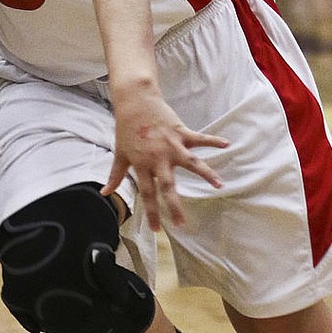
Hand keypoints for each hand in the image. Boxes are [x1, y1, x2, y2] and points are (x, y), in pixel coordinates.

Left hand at [103, 88, 224, 231]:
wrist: (135, 102)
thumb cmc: (126, 128)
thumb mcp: (120, 153)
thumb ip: (115, 175)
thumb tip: (104, 193)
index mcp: (142, 164)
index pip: (147, 193)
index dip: (152, 212)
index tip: (157, 230)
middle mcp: (158, 158)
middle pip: (168, 186)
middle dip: (175, 206)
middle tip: (183, 225)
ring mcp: (172, 145)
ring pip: (192, 163)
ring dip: (206, 174)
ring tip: (220, 185)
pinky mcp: (181, 132)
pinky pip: (200, 139)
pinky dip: (213, 141)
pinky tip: (227, 144)